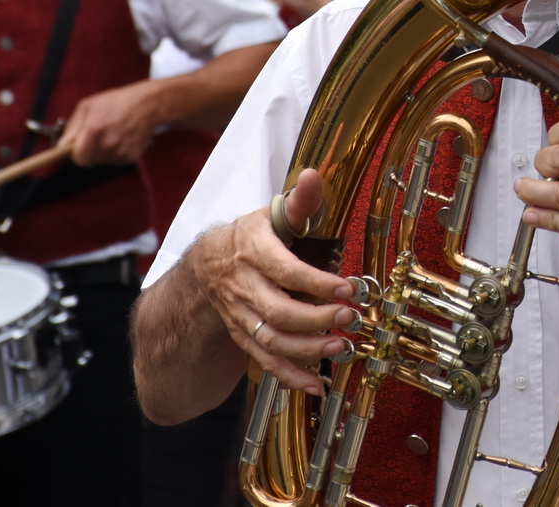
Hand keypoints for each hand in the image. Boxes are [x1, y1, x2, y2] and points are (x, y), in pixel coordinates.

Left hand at [60, 80, 164, 165]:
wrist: (148, 104)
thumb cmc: (117, 101)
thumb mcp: (89, 106)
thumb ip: (73, 127)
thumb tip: (61, 146)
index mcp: (95, 129)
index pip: (78, 157)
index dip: (76, 153)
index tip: (78, 147)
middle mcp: (109, 143)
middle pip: (89, 161)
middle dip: (89, 152)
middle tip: (96, 137)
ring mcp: (122, 151)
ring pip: (103, 161)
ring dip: (103, 152)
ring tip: (111, 134)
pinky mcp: (132, 156)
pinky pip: (116, 161)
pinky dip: (116, 153)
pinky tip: (121, 138)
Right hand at [187, 169, 356, 393]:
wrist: (207, 265)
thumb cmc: (253, 236)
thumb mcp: (272, 215)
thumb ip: (299, 202)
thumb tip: (315, 174)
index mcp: (253, 251)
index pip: (285, 270)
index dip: (316, 281)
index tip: (349, 287)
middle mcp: (243, 287)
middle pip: (278, 311)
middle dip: (316, 318)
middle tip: (350, 317)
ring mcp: (241, 316)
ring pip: (272, 340)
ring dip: (308, 350)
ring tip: (342, 347)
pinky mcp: (244, 336)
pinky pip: (265, 361)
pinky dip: (290, 377)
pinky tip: (318, 384)